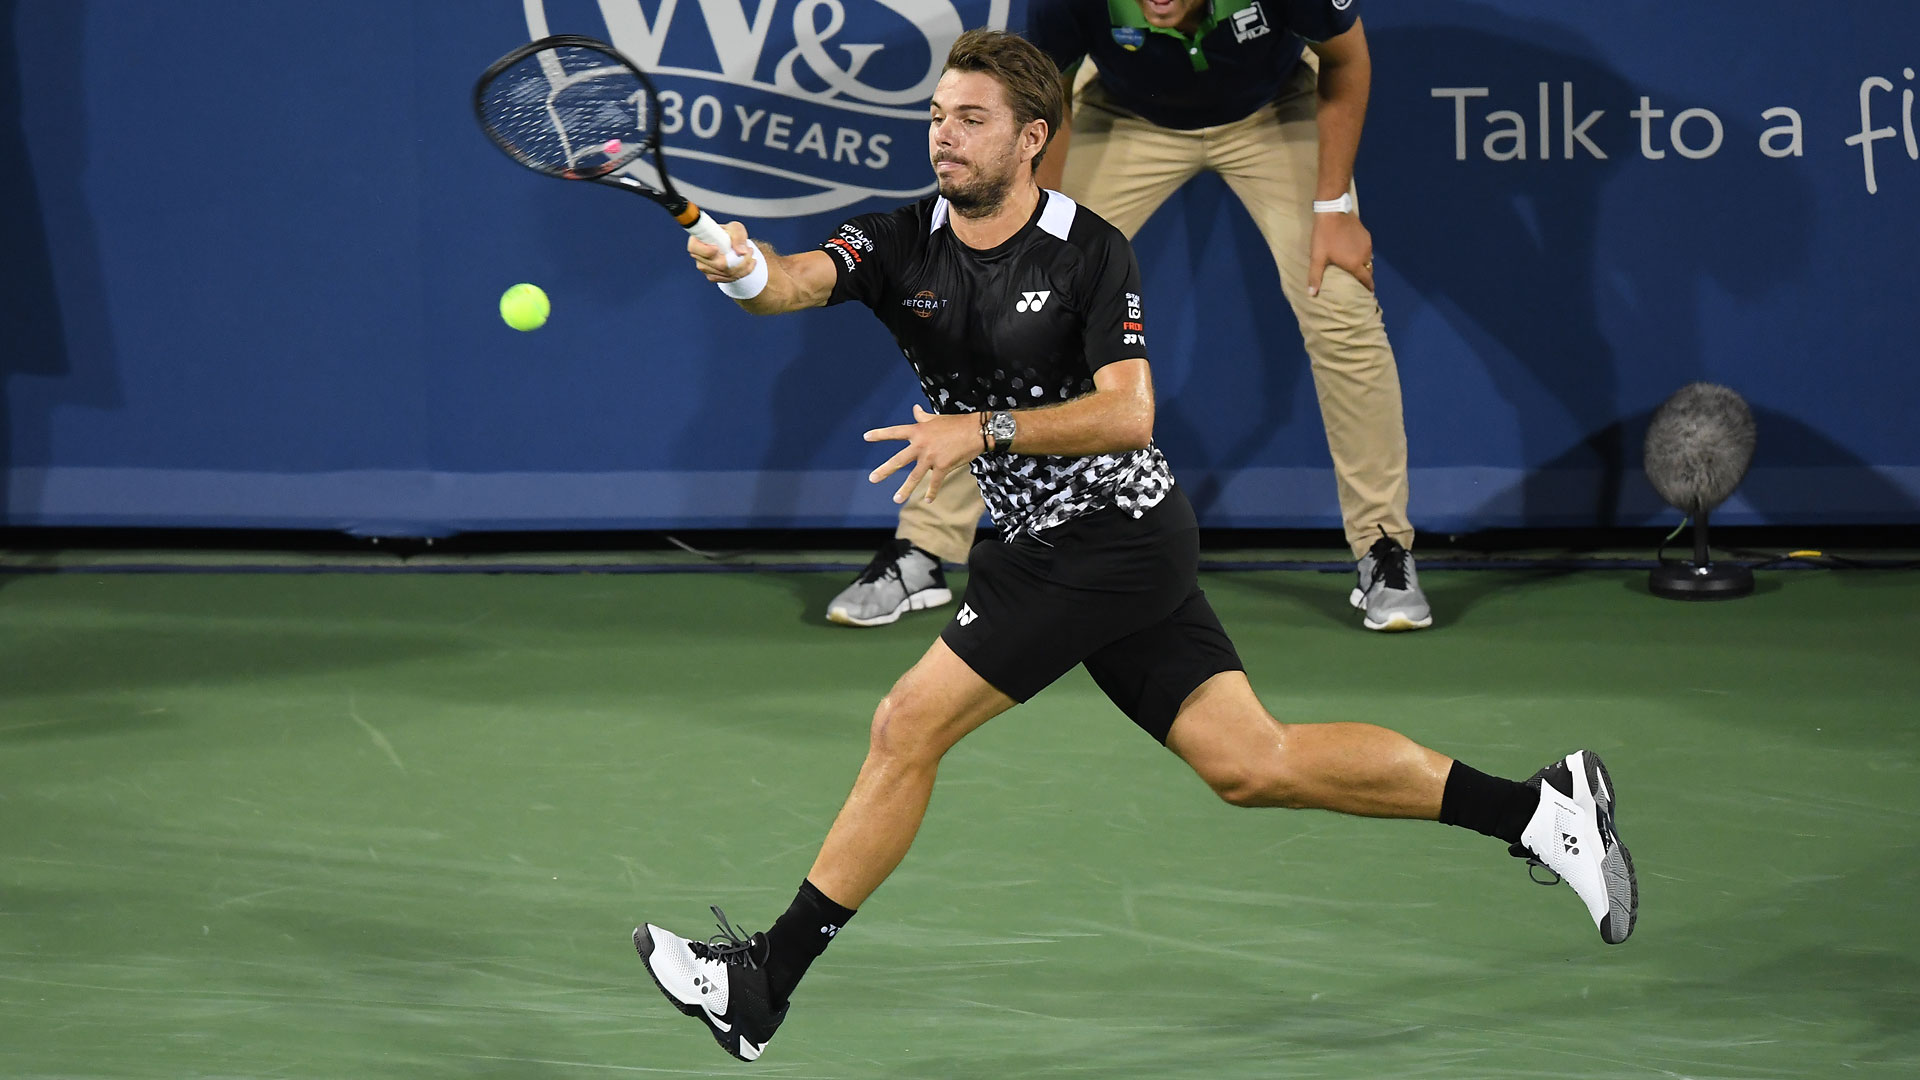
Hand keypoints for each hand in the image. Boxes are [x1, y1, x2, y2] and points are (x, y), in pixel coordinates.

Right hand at [686, 221, 756, 283]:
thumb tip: (741, 252)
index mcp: (697, 240)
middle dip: (738, 259)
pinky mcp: (713, 276)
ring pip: (727, 273)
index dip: (705, 250)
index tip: (717, 249)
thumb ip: (738, 236)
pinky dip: (743, 272)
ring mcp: (704, 268)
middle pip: (718, 264)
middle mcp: (698, 256)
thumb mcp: (736, 229)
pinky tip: (748, 263)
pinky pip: (729, 279)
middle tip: (749, 249)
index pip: (694, 248)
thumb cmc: (730, 234)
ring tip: (750, 253)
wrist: (732, 245)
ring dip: (744, 265)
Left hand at [864, 404, 985, 504]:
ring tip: (896, 499)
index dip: (880, 434)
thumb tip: (915, 409)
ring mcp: (931, 457)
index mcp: (918, 431)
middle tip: (872, 479)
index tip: (866, 437)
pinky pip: (935, 483)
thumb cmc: (956, 423)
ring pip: (914, 476)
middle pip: (899, 460)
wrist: (976, 430)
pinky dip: (932, 492)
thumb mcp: (936, 418)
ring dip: (905, 489)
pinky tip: (927, 500)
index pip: (895, 432)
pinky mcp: (943, 466)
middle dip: (884, 470)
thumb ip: (923, 417)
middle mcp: (921, 444)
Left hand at [1306, 211, 1374, 295]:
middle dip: (1366, 277)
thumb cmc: (1324, 236)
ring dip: (1364, 264)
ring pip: (1369, 259)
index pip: (1366, 279)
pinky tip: (1355, 252)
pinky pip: (1367, 249)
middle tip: (1361, 282)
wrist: (1333, 211)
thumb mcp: (1317, 257)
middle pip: (1369, 270)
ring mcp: (1367, 244)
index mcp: (1355, 264)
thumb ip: (1315, 277)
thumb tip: (1311, 294)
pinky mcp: (1366, 234)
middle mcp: (1364, 255)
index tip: (1369, 293)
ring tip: (1357, 268)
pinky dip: (1363, 253)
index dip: (1368, 287)